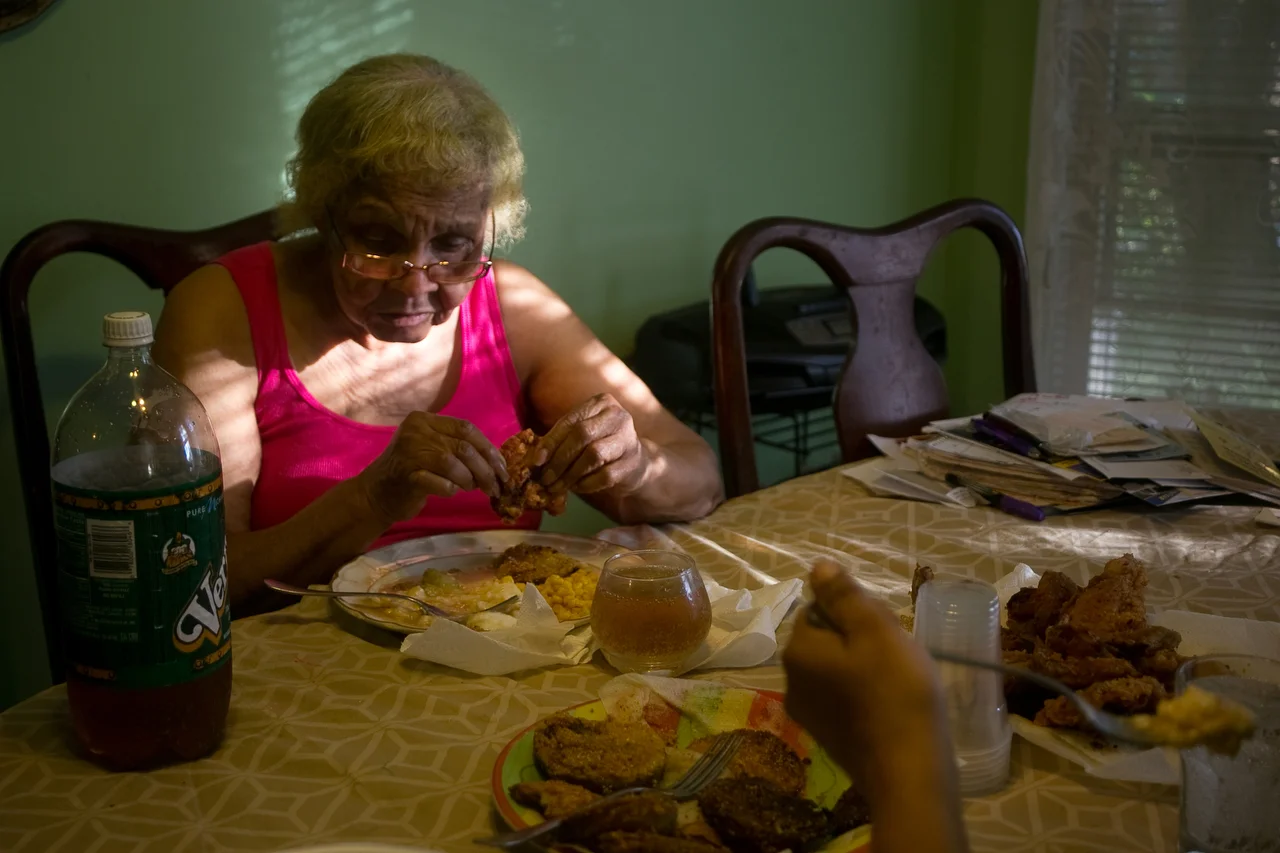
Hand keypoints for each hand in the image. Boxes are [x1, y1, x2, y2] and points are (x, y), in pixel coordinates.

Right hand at [356, 412, 507, 523]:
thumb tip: (497, 462)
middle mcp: (415, 431)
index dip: (488, 448)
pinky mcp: (407, 476)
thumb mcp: (433, 450)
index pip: (466, 429)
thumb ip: (458, 448)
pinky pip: (442, 484)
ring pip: (454, 464)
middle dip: (486, 468)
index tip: (503, 467)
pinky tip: (451, 492)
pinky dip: (452, 490)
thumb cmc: (411, 472)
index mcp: (424, 420)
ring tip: (474, 489)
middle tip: (497, 486)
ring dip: (470, 480)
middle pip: (463, 447)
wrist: (375, 494)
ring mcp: (409, 452)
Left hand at [529, 393, 647, 495]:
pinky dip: (586, 484)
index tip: (536, 461)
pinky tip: (576, 487)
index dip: (551, 441)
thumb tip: (533, 460)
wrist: (635, 463)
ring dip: (570, 474)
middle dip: (559, 459)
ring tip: (556, 486)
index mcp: (601, 403)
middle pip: (582, 435)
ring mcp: (628, 439)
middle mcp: (618, 416)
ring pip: (593, 455)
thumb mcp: (582, 434)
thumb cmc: (600, 445)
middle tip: (545, 478)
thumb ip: (561, 440)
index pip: (570, 421)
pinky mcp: (633, 463)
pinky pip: (604, 475)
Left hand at [783, 560, 944, 780]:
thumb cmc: (897, 694)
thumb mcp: (876, 631)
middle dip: (859, 640)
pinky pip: (843, 699)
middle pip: (826, 640)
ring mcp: (808, 714)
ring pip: (836, 670)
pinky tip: (891, 706)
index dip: (853, 614)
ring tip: (898, 682)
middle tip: (896, 656)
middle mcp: (790, 681)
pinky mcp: (828, 737)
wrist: (909, 774)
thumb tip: (817, 566)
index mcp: (797, 651)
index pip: (816, 609)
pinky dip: (865, 696)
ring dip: (864, 668)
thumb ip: (844, 596)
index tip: (883, 632)